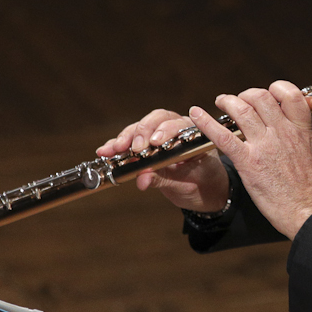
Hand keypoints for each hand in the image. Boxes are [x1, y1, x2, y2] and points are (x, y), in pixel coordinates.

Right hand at [97, 108, 230, 211]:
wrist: (206, 192)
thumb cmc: (202, 184)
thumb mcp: (185, 184)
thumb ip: (163, 180)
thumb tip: (141, 180)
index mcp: (194, 135)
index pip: (177, 124)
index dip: (164, 131)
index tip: (154, 143)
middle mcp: (177, 128)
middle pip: (157, 119)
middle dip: (142, 131)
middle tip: (134, 148)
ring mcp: (161, 134)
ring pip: (141, 127)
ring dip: (126, 137)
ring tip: (113, 149)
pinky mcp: (147, 144)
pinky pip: (132, 140)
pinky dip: (118, 145)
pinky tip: (105, 151)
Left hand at [188, 80, 311, 238]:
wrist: (307, 210)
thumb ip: (303, 135)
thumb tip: (296, 126)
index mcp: (300, 130)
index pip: (291, 94)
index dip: (276, 89)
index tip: (268, 94)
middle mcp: (282, 133)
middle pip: (260, 97)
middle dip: (246, 95)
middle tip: (239, 101)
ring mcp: (263, 146)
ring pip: (241, 110)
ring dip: (227, 102)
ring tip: (221, 102)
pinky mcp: (247, 162)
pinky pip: (223, 136)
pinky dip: (206, 122)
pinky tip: (196, 114)